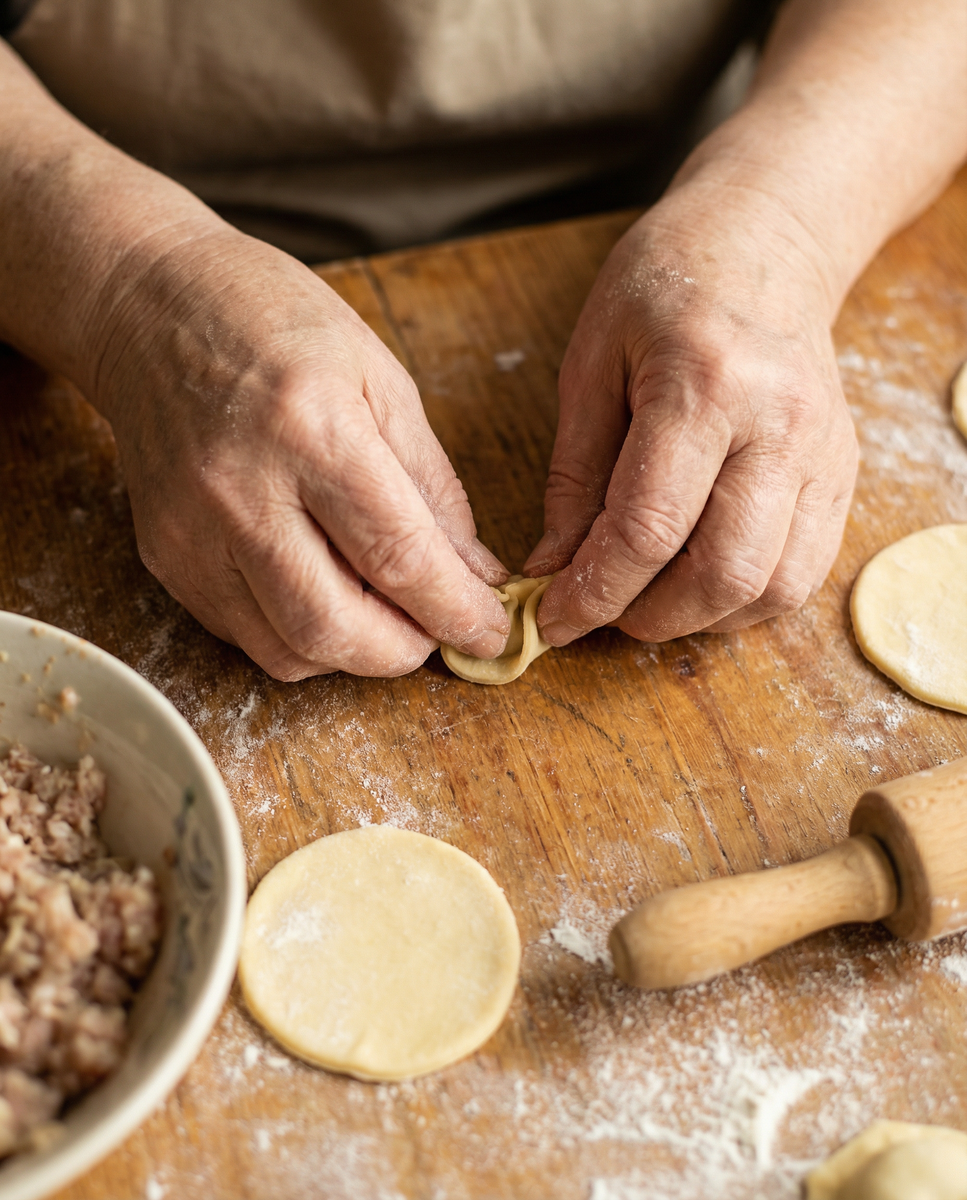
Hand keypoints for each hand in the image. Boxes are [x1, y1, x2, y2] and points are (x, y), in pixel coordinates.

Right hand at [92, 224, 509, 678]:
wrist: (148, 306)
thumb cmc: (274, 324)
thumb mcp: (382, 381)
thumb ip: (434, 488)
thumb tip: (475, 574)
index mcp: (311, 428)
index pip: (398, 556)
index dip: (456, 611)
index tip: (492, 633)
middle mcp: (242, 490)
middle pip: (334, 628)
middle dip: (404, 651)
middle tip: (436, 629)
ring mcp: (192, 532)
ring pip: (287, 650)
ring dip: (353, 652)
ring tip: (380, 607)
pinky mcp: (164, 558)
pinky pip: (245, 635)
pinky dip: (300, 635)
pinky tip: (322, 588)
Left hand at [524, 182, 858, 643]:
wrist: (767, 240)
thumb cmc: (665, 286)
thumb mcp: (591, 362)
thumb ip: (573, 474)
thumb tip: (553, 567)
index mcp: (704, 385)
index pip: (649, 527)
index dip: (594, 591)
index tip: (555, 619)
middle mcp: (778, 425)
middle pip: (723, 573)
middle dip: (648, 617)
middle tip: (601, 611)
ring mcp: (823, 453)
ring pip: (773, 588)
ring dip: (700, 618)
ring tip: (649, 598)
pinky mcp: (842, 473)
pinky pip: (803, 572)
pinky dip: (745, 601)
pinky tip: (700, 581)